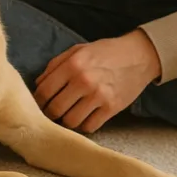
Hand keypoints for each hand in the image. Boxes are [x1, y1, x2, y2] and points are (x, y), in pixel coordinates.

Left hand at [34, 30, 161, 133]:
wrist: (139, 55)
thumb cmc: (106, 52)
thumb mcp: (78, 50)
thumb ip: (56, 65)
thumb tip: (38, 84)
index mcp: (73, 64)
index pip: (44, 91)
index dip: (38, 101)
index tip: (40, 103)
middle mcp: (84, 81)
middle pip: (55, 110)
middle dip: (50, 113)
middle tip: (53, 112)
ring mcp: (99, 96)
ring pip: (71, 122)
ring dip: (67, 120)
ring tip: (70, 114)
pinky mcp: (112, 108)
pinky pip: (90, 126)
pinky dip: (84, 125)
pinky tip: (85, 116)